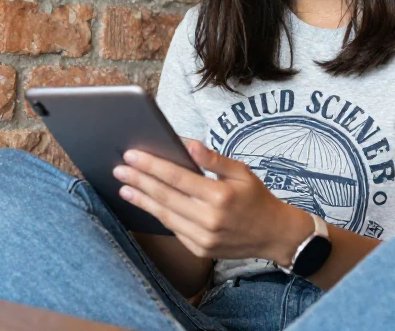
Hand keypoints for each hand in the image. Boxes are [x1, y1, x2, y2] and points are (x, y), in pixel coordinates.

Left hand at [113, 140, 312, 264]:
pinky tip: (146, 204)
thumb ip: (213, 160)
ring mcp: (203, 238)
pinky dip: (158, 215)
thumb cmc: (257, 199)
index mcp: (219, 196)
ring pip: (165, 215)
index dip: (151, 165)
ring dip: (142, 200)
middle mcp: (209, 219)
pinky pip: (173, 229)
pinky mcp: (200, 250)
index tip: (132, 155)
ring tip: (125, 188)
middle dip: (139, 181)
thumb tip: (187, 144)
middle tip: (119, 169)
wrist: (274, 235)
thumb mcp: (242, 172)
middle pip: (165, 196)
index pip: (176, 177)